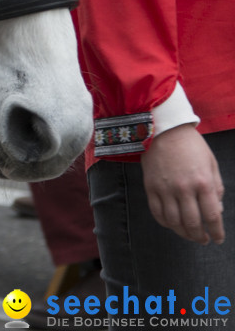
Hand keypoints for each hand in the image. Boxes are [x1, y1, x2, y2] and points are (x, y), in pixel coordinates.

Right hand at [141, 124, 224, 244]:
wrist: (163, 130)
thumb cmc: (191, 145)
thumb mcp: (211, 164)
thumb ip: (216, 188)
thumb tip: (217, 210)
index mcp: (203, 183)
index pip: (212, 216)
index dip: (216, 232)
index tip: (217, 239)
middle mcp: (184, 189)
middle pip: (192, 223)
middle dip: (199, 236)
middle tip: (203, 240)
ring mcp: (165, 189)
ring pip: (174, 221)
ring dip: (183, 233)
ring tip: (189, 235)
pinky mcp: (151, 187)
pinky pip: (157, 212)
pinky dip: (165, 223)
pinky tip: (172, 224)